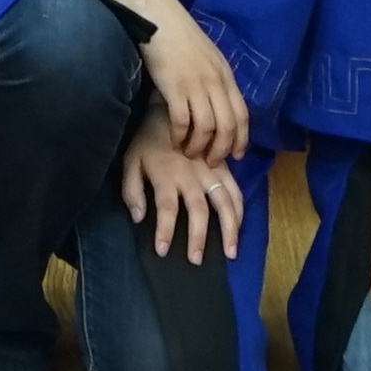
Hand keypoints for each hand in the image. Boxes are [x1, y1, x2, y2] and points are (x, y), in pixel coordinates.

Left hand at [118, 128, 246, 265]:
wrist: (170, 109)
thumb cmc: (147, 139)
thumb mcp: (130, 161)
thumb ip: (132, 190)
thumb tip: (139, 217)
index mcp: (166, 174)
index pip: (166, 208)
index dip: (165, 231)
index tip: (163, 251)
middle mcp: (191, 175)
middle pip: (198, 209)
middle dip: (197, 236)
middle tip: (196, 260)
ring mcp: (210, 170)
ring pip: (224, 201)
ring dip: (229, 228)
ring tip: (231, 252)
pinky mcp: (222, 166)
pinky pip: (235, 189)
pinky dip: (239, 209)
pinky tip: (240, 226)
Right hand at [125, 0, 247, 161]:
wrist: (160, 19)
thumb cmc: (181, 38)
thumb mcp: (208, 58)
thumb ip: (216, 80)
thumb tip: (219, 105)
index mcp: (225, 75)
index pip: (242, 114)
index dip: (241, 138)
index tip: (236, 155)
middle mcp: (215, 82)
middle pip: (227, 125)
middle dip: (221, 149)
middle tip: (211, 162)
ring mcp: (196, 85)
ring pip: (207, 127)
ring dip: (199, 146)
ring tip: (190, 154)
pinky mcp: (174, 87)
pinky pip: (182, 121)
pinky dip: (180, 136)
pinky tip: (174, 141)